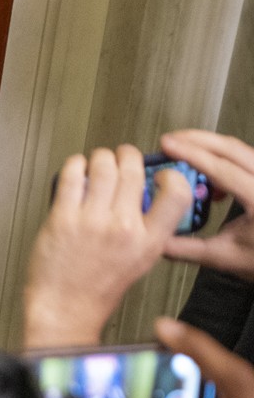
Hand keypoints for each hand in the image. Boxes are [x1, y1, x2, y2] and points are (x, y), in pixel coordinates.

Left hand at [23, 145, 189, 348]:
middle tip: (122, 156)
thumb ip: (147, 228)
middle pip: (133, 171)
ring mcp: (92, 221)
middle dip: (127, 155)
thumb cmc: (98, 287)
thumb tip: (142, 194)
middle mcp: (124, 228)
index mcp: (149, 241)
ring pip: (103, 166)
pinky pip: (71, 175)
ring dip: (101, 157)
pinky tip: (76, 168)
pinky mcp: (63, 217)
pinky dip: (74, 164)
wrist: (66, 307)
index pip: (177, 195)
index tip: (161, 173)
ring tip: (98, 161)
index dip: (172, 176)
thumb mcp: (140, 260)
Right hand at [161, 129, 253, 279]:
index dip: (193, 155)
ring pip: (239, 150)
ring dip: (208, 147)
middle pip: (233, 149)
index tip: (167, 145)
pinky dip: (221, 159)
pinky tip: (207, 175)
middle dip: (198, 140)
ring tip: (182, 152)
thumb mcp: (222, 257)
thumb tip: (153, 237)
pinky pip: (244, 159)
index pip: (224, 170)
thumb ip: (184, 248)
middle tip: (169, 141)